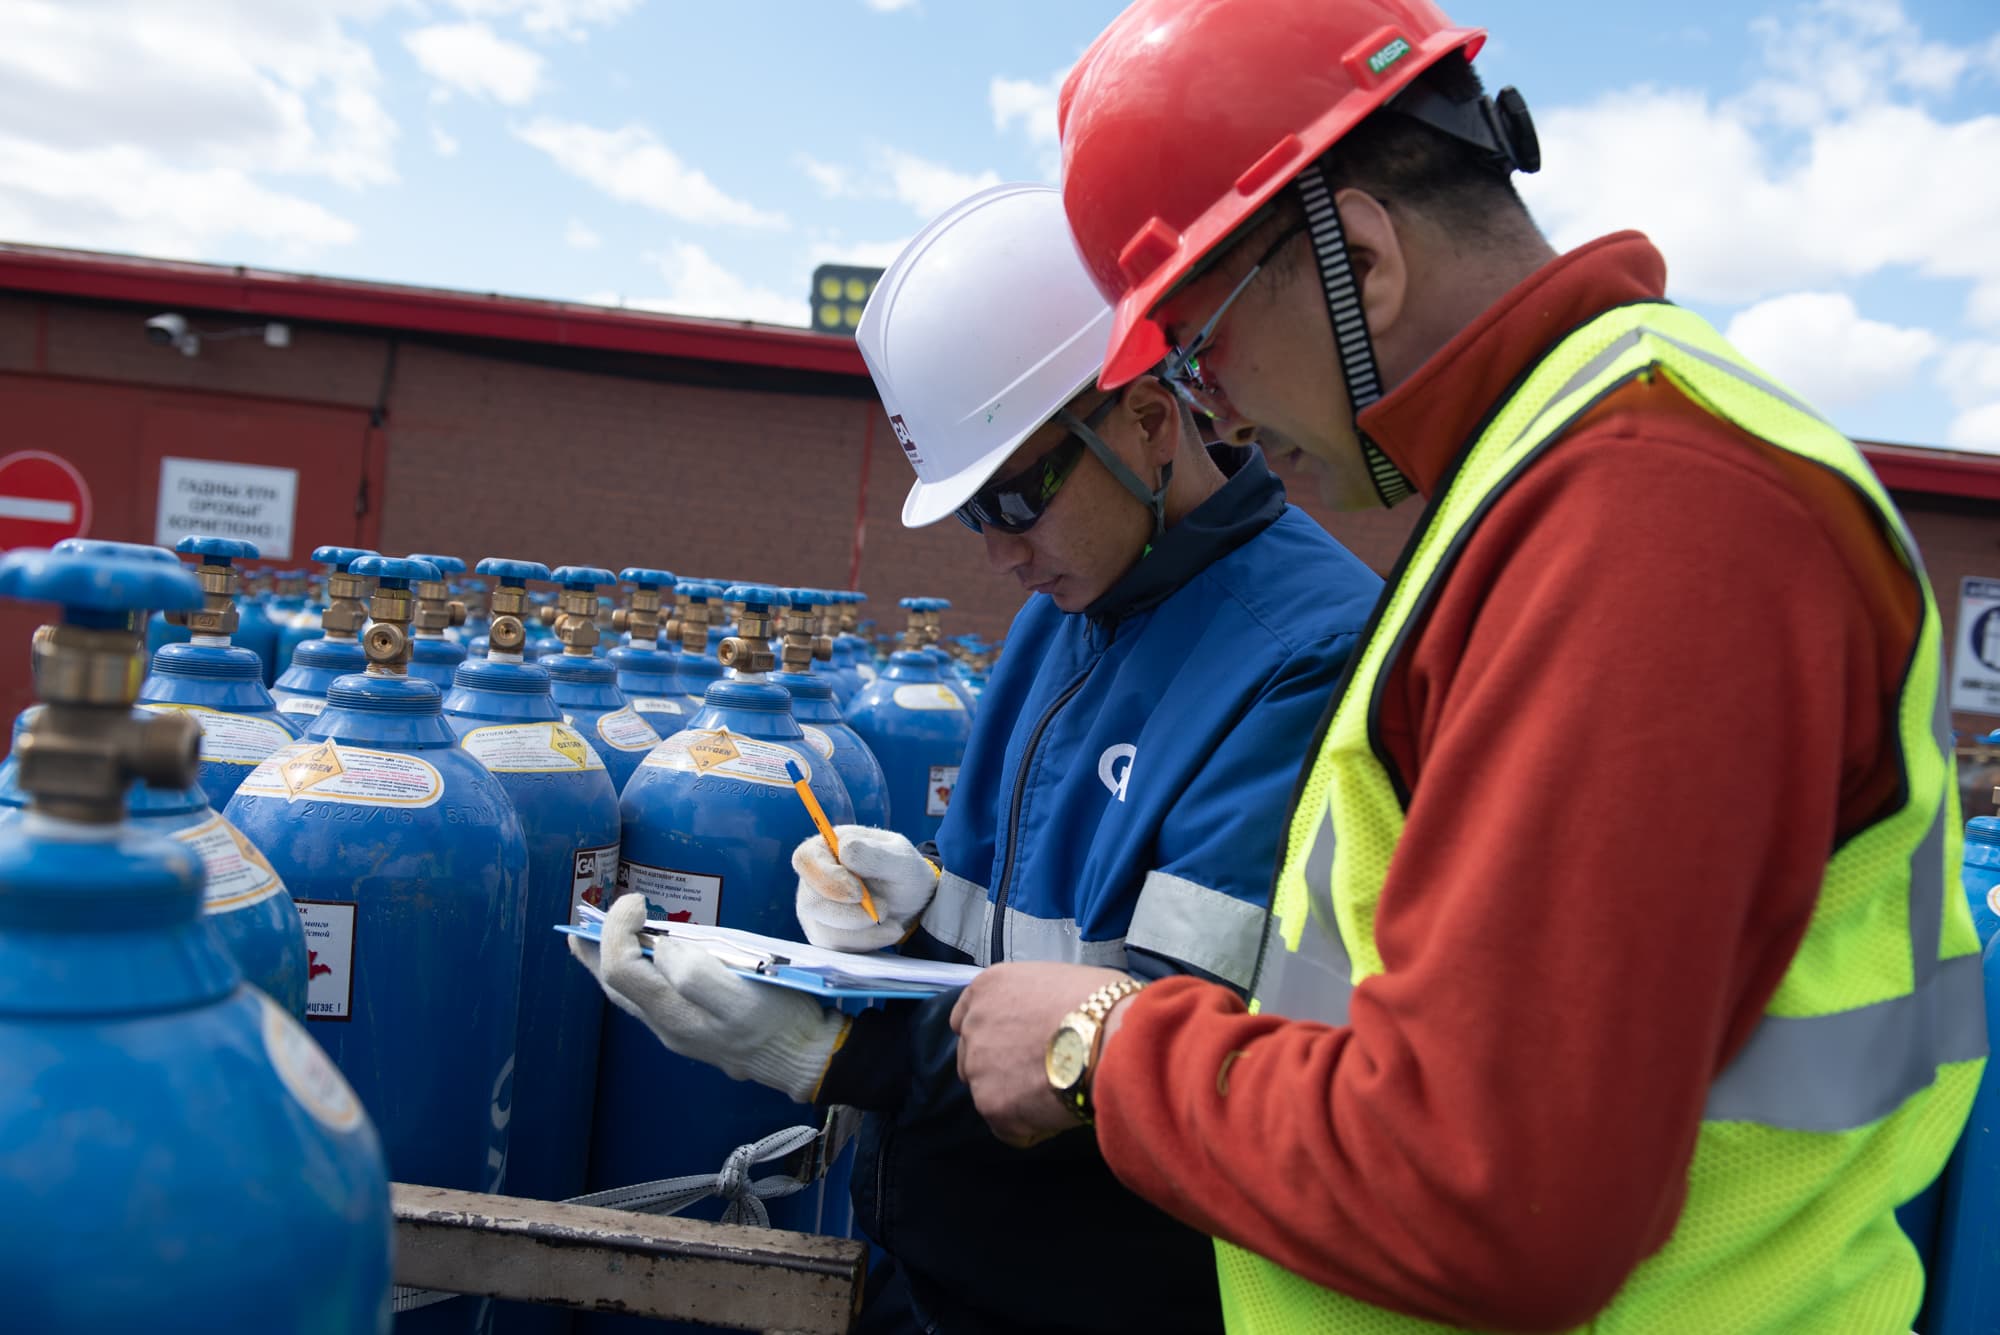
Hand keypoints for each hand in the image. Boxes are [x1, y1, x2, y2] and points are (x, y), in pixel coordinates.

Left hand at [569, 894, 848, 1102]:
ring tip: (594, 937)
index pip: (623, 968)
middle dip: (596, 948)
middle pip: (614, 985)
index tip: (637, 901)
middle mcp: (666, 1025)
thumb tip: (661, 947)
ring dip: (607, 961)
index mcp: (676, 1014)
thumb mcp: (744, 995)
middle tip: (587, 918)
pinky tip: (640, 958)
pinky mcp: (689, 1028)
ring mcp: (675, 1030)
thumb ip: (695, 973)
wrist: (803, 1059)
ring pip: (626, 994)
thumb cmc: (780, 1020)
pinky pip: (645, 998)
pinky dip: (632, 971)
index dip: (619, 930)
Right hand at [793, 825, 938, 951]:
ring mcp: (816, 907)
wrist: (911, 900)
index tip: (859, 893)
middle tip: (884, 909)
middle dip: (849, 914)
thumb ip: (875, 854)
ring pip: (824, 928)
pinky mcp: (824, 932)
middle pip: (811, 901)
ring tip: (892, 920)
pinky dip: (866, 941)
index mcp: (826, 847)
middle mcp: (813, 878)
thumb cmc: (902, 871)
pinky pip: (836, 945)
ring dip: (862, 930)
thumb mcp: (901, 859)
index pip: (805, 860)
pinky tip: (888, 931)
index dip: (827, 878)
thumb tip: (843, 848)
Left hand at [950, 962, 1131, 1147]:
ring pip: (988, 1093)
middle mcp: (973, 1026)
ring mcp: (979, 1068)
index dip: (992, 1034)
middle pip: (971, 1057)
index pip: (965, 1017)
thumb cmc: (1100, 1003)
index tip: (1014, 1044)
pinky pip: (1008, 1127)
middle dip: (998, 1067)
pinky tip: (1058, 1113)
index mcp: (987, 989)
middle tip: (1037, 1072)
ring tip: (1055, 1093)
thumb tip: (1044, 1019)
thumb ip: (1033, 1001)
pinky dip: (1030, 1127)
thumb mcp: (1057, 980)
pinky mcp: (993, 1107)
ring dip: (1015, 1097)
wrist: (1110, 1038)